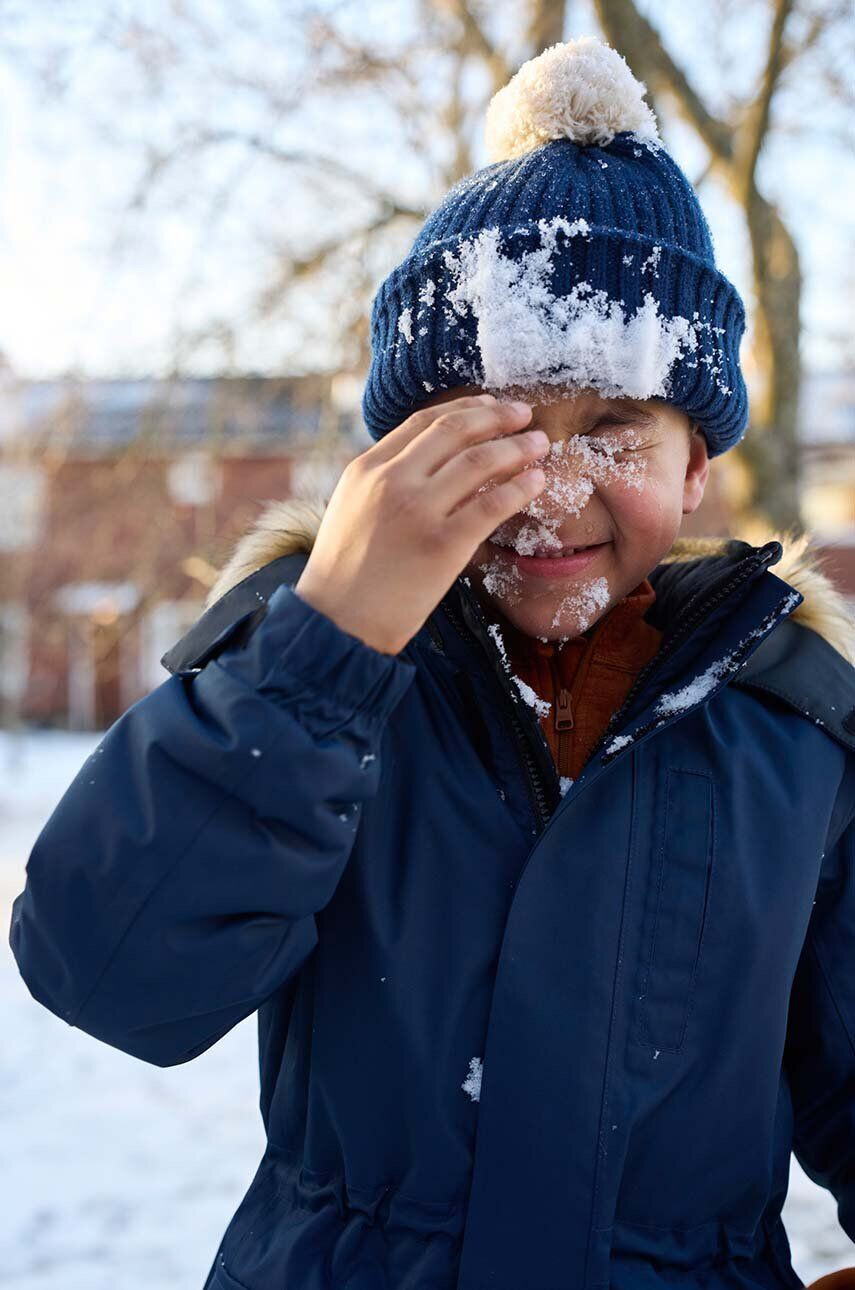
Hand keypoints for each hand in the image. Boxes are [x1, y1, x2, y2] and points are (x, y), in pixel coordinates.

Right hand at [294, 392, 548, 654]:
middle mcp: (391, 482)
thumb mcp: (351, 509)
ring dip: (516, 447)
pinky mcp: (442, 546)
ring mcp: (417, 512)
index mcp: (366, 468)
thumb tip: (429, 464)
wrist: (336, 623)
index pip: (423, 421)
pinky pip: (491, 505)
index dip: (464, 408)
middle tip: (524, 414)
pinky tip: (538, 482)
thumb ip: (384, 481)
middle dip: (496, 416)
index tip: (490, 406)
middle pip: (455, 430)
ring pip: (479, 461)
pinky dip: (520, 488)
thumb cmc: (345, 575)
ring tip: (539, 444)